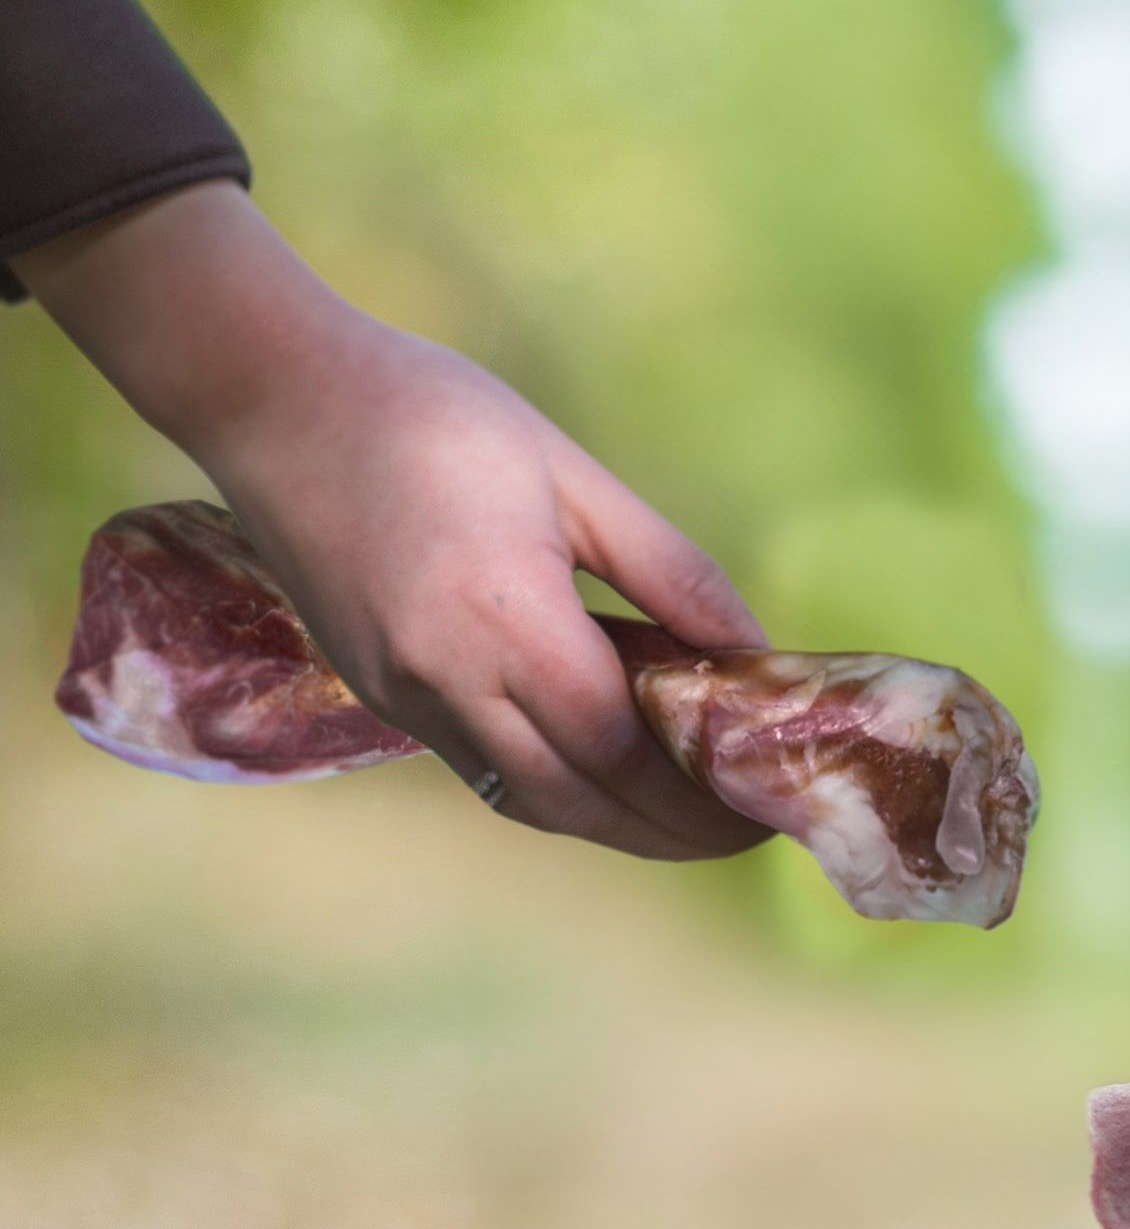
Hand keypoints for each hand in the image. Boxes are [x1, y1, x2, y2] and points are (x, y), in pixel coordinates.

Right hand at [18, 183, 769, 860]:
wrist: (272, 396)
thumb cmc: (432, 415)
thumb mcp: (572, 473)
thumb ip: (666, 570)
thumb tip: (749, 648)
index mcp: (501, 613)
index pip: (616, 742)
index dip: (694, 790)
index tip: (757, 802)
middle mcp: (444, 676)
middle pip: (576, 797)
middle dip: (667, 832)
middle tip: (741, 832)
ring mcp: (402, 696)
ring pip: (526, 799)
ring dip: (613, 826)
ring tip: (688, 824)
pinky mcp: (378, 696)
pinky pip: (482, 772)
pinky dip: (554, 792)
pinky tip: (605, 782)